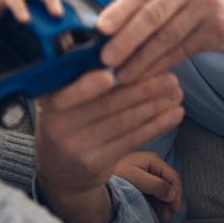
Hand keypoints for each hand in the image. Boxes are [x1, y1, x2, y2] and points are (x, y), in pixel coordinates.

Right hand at [35, 70, 184, 222]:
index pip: (68, 93)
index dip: (88, 85)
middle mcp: (57, 126)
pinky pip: (132, 140)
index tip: (111, 74)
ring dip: (155, 105)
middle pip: (106, 105)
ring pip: (123, 122)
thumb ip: (78, 79)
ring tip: (176, 92)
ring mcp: (77, 147)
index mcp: (47, 103)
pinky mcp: (96, 163)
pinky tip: (174, 114)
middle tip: (170, 76)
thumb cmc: (66, 124)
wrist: (59, 172)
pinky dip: (156, 125)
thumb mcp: (59, 102)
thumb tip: (113, 51)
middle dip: (142, 89)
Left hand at [96, 0, 223, 81]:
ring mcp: (207, 7)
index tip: (99, 29)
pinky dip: (161, 64)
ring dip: (141, 60)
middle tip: (104, 59)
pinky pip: (182, 51)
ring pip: (166, 38)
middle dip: (125, 40)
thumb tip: (103, 2)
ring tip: (121, 74)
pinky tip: (146, 74)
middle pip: (152, 16)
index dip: (118, 12)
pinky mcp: (219, 31)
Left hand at [114, 151, 182, 221]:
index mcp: (153, 159)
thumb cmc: (115, 175)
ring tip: (162, 215)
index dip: (177, 194)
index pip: (173, 177)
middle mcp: (152, 163)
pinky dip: (156, 201)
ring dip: (164, 203)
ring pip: (162, 189)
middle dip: (170, 201)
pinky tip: (155, 210)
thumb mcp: (136, 179)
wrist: (95, 174)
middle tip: (167, 216)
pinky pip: (154, 191)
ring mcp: (146, 171)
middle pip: (168, 184)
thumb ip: (156, 185)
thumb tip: (172, 194)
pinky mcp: (141, 179)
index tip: (174, 210)